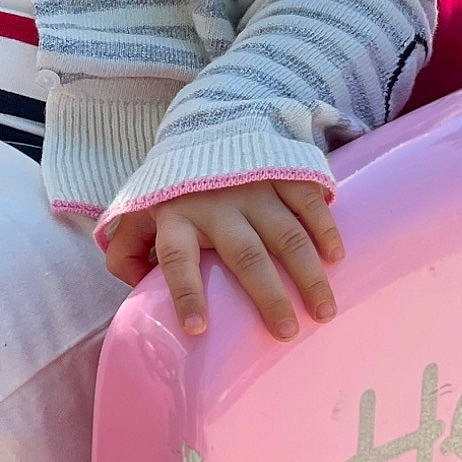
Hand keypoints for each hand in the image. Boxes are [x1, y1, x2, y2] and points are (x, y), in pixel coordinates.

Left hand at [104, 180, 343, 341]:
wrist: (204, 128)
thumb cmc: (173, 189)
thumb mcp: (139, 212)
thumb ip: (127, 250)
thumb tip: (137, 288)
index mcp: (176, 216)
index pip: (176, 258)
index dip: (186, 293)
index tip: (198, 328)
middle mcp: (216, 203)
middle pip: (245, 255)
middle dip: (268, 296)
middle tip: (285, 333)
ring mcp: (252, 186)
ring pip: (286, 234)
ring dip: (308, 275)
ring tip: (322, 313)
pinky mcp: (281, 172)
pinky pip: (308, 202)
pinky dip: (325, 229)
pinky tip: (335, 258)